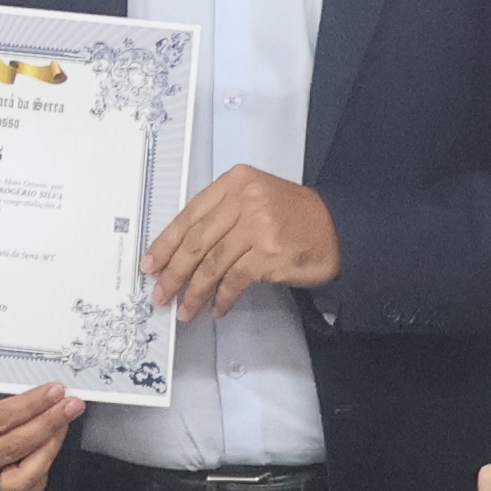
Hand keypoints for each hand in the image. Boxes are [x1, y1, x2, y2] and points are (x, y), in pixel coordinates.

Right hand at [0, 380, 82, 490]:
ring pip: (24, 476)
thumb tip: (41, 391)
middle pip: (15, 446)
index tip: (56, 391)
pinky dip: (40, 473)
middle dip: (49, 422)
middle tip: (71, 405)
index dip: (32, 405)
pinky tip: (47, 451)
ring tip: (62, 426)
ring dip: (50, 448)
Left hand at [145, 166, 339, 321]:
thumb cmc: (295, 216)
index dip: (166, 243)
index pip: (189, 214)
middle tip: (161, 293)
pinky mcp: (269, 253)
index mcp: (235, 182)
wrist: (339, 228)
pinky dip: (222, 297)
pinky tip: (217, 308)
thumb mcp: (256, 199)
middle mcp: (244, 199)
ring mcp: (257, 225)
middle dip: (174, 272)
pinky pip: (234, 280)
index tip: (151, 263)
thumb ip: (222, 215)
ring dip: (195, 291)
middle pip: (196, 241)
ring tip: (185, 309)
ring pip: (211, 263)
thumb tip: (183, 252)